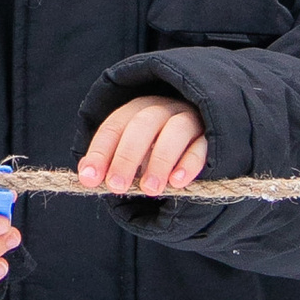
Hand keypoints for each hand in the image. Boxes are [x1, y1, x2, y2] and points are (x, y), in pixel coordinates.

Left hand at [78, 99, 208, 195]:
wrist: (204, 137)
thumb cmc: (158, 148)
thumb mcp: (134, 152)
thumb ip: (112, 161)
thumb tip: (87, 175)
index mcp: (138, 110)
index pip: (115, 126)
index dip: (100, 152)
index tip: (89, 179)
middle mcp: (163, 109)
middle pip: (142, 126)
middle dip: (126, 157)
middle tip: (116, 187)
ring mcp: (190, 119)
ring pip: (175, 131)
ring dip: (159, 161)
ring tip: (150, 190)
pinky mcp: (212, 135)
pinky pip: (202, 145)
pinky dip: (189, 163)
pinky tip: (177, 182)